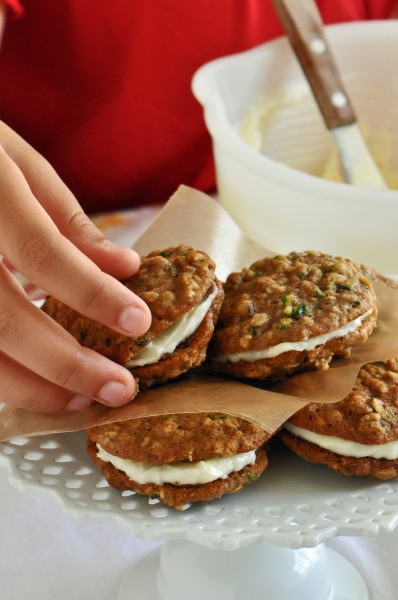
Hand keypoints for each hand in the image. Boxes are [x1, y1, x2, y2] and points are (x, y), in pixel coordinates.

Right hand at [0, 121, 150, 411]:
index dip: (92, 294)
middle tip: (119, 389)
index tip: (138, 322)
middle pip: (3, 321)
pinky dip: (0, 379)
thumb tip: (124, 267)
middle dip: (67, 365)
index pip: (41, 252)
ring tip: (80, 399)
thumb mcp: (15, 160)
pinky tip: (32, 385)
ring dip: (30, 388)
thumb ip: (67, 219)